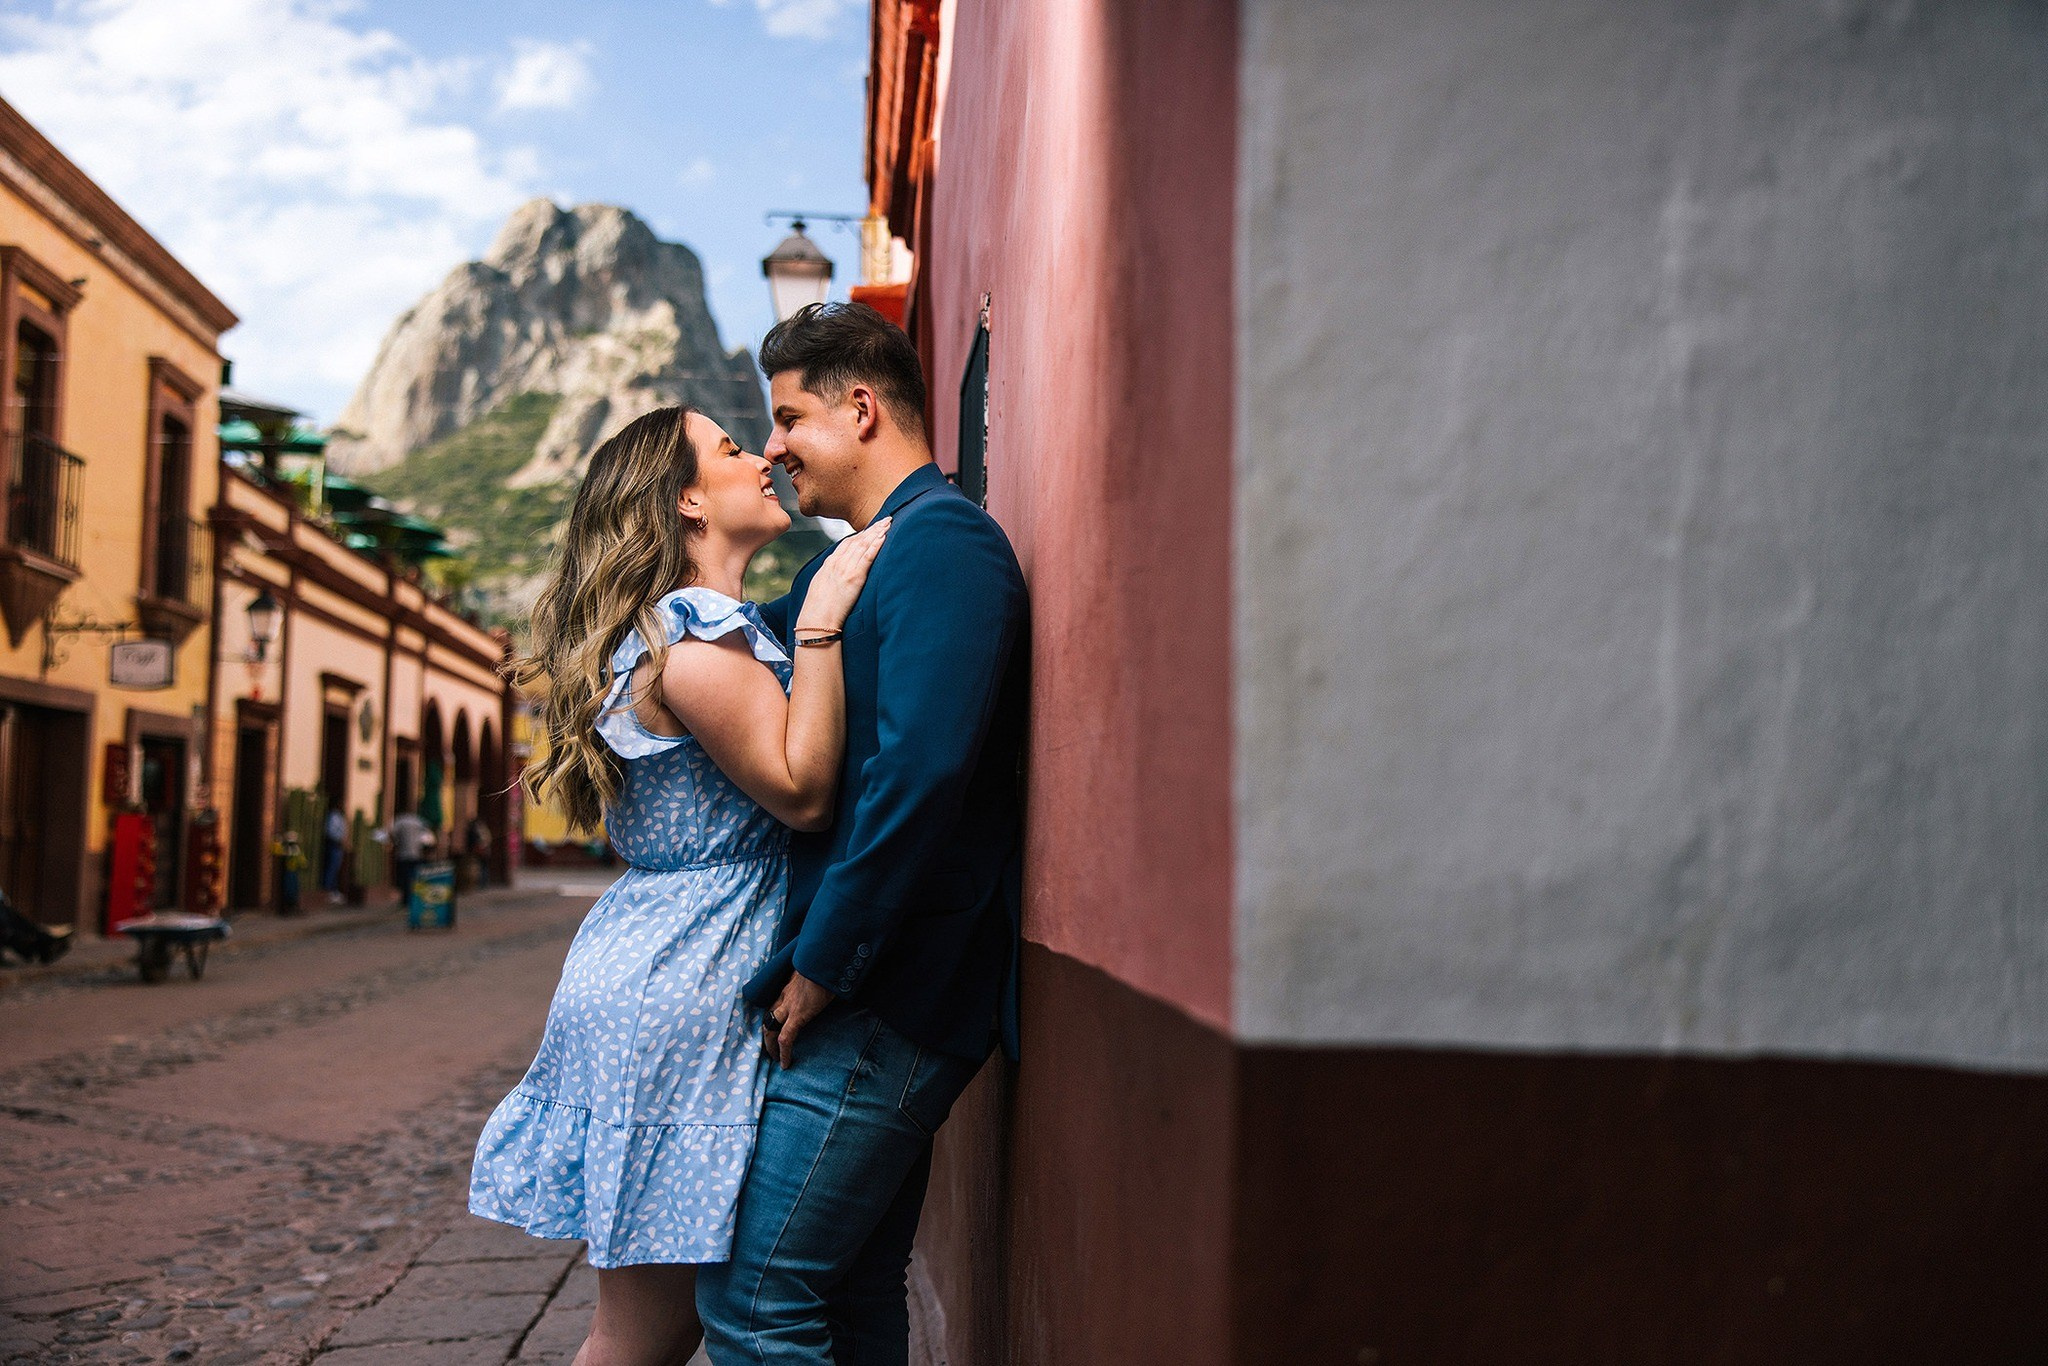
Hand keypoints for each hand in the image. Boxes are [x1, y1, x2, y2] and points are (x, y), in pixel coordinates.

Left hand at [763, 972, 835, 1066]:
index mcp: (790, 986)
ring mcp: (789, 1006)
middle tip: (769, 1047)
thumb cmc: (826, 965)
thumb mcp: (819, 973)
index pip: (775, 1004)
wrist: (826, 961)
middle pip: (768, 1017)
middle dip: (767, 1033)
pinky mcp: (798, 1015)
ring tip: (774, 1058)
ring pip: (771, 1028)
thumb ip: (819, 980)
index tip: (776, 1027)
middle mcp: (785, 996)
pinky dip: (784, 1052)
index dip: (773, 1017)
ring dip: (770, 1045)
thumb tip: (831, 984)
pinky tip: (785, 1064)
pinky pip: (786, 1038)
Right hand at [794, 517, 889, 633]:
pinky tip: (884, 536)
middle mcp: (837, 562)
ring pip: (864, 545)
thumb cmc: (818, 610)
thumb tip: (838, 579)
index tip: (871, 528)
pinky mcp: (854, 577)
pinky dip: (876, 545)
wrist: (816, 621)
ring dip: (877, 532)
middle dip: (872, 528)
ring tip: (888, 523)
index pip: (847, 543)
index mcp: (828, 564)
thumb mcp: (821, 587)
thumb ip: (831, 577)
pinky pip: (867, 557)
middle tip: (885, 519)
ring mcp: (846, 569)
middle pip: (857, 540)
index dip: (861, 534)